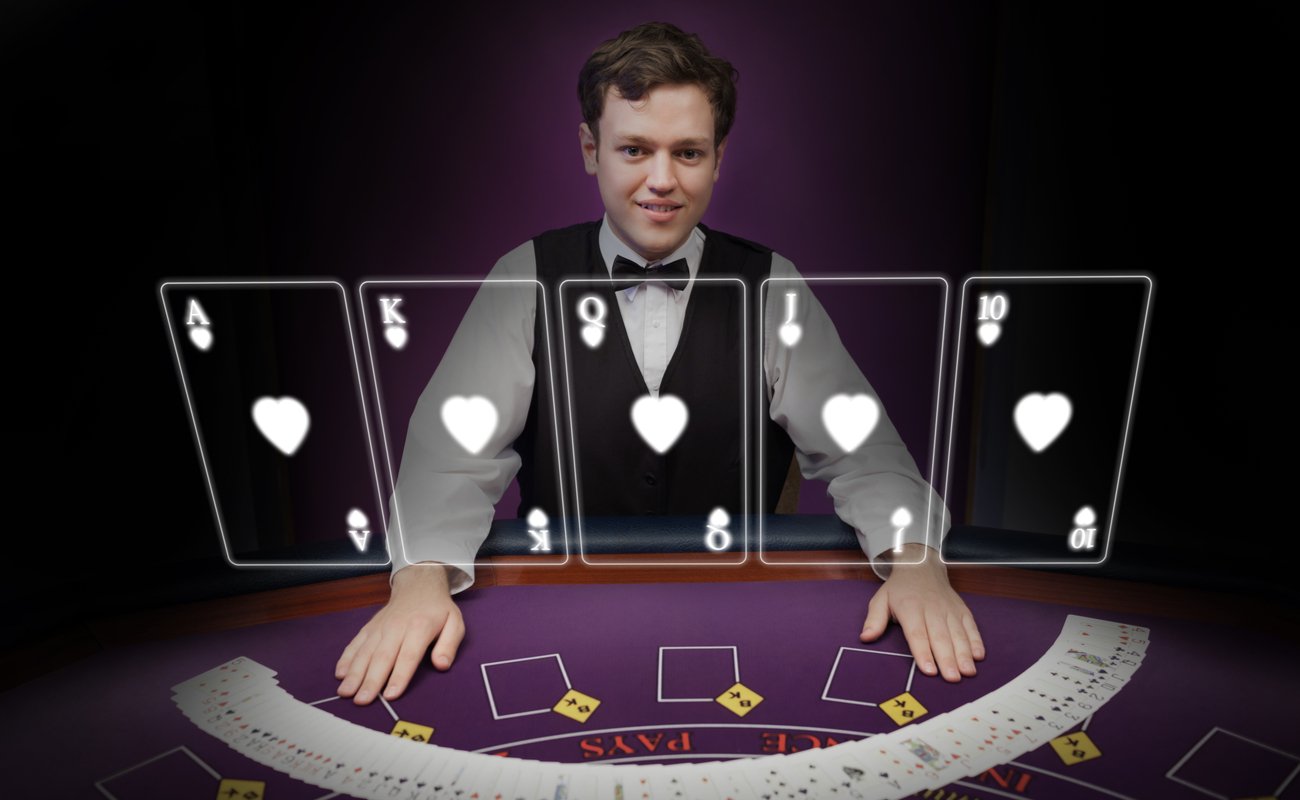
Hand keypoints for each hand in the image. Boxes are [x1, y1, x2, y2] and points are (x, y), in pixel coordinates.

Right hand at [335, 564, 464, 704]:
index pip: (408, 655)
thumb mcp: (455, 623)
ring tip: (345, 692)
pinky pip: (356, 643)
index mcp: (420, 627)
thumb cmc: (438, 609)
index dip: (399, 676)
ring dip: (354, 673)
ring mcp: (380, 628)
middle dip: (371, 680)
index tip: (390, 695)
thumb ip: (449, 645)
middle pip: (382, 657)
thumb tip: (442, 665)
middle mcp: (396, 627)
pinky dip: (346, 658)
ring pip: (365, 652)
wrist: (418, 586)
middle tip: (362, 700)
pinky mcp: (370, 628)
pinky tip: (339, 674)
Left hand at [859, 544, 984, 681]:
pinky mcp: (961, 610)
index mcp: (910, 607)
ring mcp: (949, 609)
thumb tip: (865, 637)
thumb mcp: (881, 599)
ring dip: (964, 654)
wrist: (921, 567)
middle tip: (952, 678)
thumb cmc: (900, 589)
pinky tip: (978, 656)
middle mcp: (932, 609)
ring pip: (958, 633)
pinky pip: (970, 626)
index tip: (928, 670)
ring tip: (967, 672)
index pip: (917, 633)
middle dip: (947, 659)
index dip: (923, 652)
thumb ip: (874, 619)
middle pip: (940, 637)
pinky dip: (976, 640)